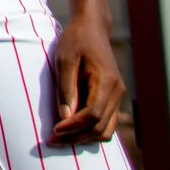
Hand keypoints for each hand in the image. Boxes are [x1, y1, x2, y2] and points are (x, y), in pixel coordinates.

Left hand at [46, 15, 126, 145]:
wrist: (92, 28)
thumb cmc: (76, 40)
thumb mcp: (65, 59)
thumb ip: (66, 88)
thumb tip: (65, 117)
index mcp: (107, 82)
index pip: (93, 114)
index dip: (74, 126)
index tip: (54, 131)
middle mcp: (117, 92)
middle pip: (100, 127)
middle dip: (76, 137)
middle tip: (51, 141)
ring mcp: (117, 97)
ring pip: (105, 130)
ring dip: (83, 137)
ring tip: (59, 139)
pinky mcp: (112, 98)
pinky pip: (105, 123)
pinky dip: (89, 130)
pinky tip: (70, 130)